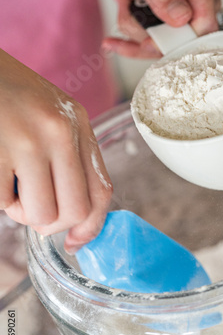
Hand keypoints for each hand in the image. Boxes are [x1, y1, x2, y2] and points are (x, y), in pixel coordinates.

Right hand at [0, 50, 111, 253]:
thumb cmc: (10, 93)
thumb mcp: (53, 114)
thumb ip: (70, 155)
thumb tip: (75, 215)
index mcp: (78, 124)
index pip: (101, 189)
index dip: (91, 226)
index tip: (75, 241)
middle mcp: (59, 132)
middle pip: (75, 210)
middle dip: (53, 223)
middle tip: (32, 207)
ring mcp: (27, 140)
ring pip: (42, 215)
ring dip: (22, 212)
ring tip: (10, 185)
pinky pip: (2, 202)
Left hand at [102, 0, 221, 57]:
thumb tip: (182, 18)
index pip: (204, 23)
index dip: (179, 38)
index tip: (150, 37)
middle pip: (185, 40)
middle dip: (149, 35)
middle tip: (129, 10)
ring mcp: (195, 16)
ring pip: (168, 47)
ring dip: (140, 34)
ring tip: (128, 7)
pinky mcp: (182, 31)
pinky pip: (159, 50)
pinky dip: (135, 47)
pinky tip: (115, 41)